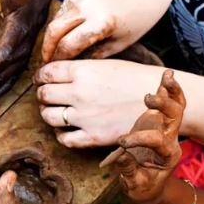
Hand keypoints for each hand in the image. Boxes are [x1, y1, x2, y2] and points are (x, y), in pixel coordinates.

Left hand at [35, 58, 165, 148]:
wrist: (163, 102)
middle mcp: (79, 93)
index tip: (41, 79)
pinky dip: (60, 134)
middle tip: (47, 95)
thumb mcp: (107, 65)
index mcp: (83, 71)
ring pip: (48, 116)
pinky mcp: (93, 136)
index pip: (46, 73)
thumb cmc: (136, 79)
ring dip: (47, 113)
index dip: (40, 76)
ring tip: (55, 111)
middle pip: (43, 94)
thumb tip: (56, 74)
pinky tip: (65, 129)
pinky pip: (64, 139)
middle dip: (42, 94)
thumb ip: (80, 69)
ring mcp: (85, 116)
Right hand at [41, 0, 170, 62]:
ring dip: (54, 34)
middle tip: (45, 61)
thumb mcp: (121, 42)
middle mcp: (87, 4)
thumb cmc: (140, 16)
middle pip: (53, 30)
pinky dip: (63, 19)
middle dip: (47, 48)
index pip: (68, 45)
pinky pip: (64, 6)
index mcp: (101, 21)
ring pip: (56, 18)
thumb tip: (73, 65)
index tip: (55, 69)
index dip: (59, 60)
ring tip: (56, 47)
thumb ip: (95, 54)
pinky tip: (68, 29)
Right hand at [99, 70, 184, 203]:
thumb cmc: (142, 186)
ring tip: (166, 76)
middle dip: (164, 105)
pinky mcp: (160, 120)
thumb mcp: (134, 184)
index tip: (122, 143)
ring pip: (176, 106)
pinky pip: (171, 102)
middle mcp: (170, 138)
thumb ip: (128, 170)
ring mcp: (167, 127)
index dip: (139, 139)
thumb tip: (120, 155)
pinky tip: (167, 73)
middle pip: (174, 117)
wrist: (151, 184)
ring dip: (170, 91)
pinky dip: (169, 88)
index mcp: (166, 155)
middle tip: (147, 98)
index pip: (156, 141)